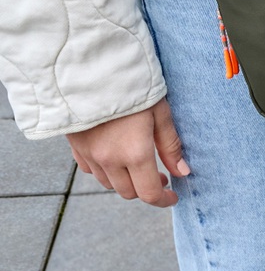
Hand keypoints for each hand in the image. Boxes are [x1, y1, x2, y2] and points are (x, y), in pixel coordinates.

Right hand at [67, 98, 188, 207]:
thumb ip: (171, 145)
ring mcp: (90, 155)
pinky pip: (91, 170)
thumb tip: (183, 172)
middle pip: (129, 192)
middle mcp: (110, 160)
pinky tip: (114, 156)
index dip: (163, 200)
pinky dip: (106, 170)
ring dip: (126, 180)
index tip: (173, 196)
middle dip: (146, 189)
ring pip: (110, 183)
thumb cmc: (132, 88)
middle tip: (160, 174)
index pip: (149, 193)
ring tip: (138, 164)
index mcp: (135, 153)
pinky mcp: (76, 147)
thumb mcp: (160, 113)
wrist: (89, 70)